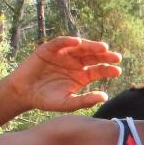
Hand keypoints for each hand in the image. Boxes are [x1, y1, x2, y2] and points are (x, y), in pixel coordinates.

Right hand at [7, 36, 122, 112]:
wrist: (25, 94)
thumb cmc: (47, 100)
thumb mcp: (68, 103)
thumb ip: (85, 101)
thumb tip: (105, 96)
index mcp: (82, 76)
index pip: (98, 70)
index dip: (108, 69)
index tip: (118, 70)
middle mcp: (75, 63)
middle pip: (92, 56)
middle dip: (104, 55)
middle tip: (115, 56)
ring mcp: (62, 55)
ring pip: (79, 48)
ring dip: (90, 46)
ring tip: (102, 47)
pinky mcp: (48, 50)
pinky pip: (59, 43)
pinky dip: (67, 41)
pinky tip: (77, 42)